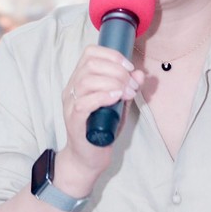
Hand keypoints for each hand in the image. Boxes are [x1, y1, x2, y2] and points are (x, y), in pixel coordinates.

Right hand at [58, 45, 144, 192]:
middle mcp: (72, 89)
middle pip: (90, 64)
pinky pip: (85, 102)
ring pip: (87, 81)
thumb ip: (127, 88)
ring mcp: (71, 104)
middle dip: (117, 71)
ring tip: (128, 93)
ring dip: (113, 83)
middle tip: (132, 86)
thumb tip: (139, 74)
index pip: (89, 53)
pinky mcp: (74, 120)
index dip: (111, 55)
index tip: (129, 67)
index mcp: (80, 80)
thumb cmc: (102, 129)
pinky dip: (103, 96)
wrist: (88, 158)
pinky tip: (116, 98)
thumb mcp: (118, 105)